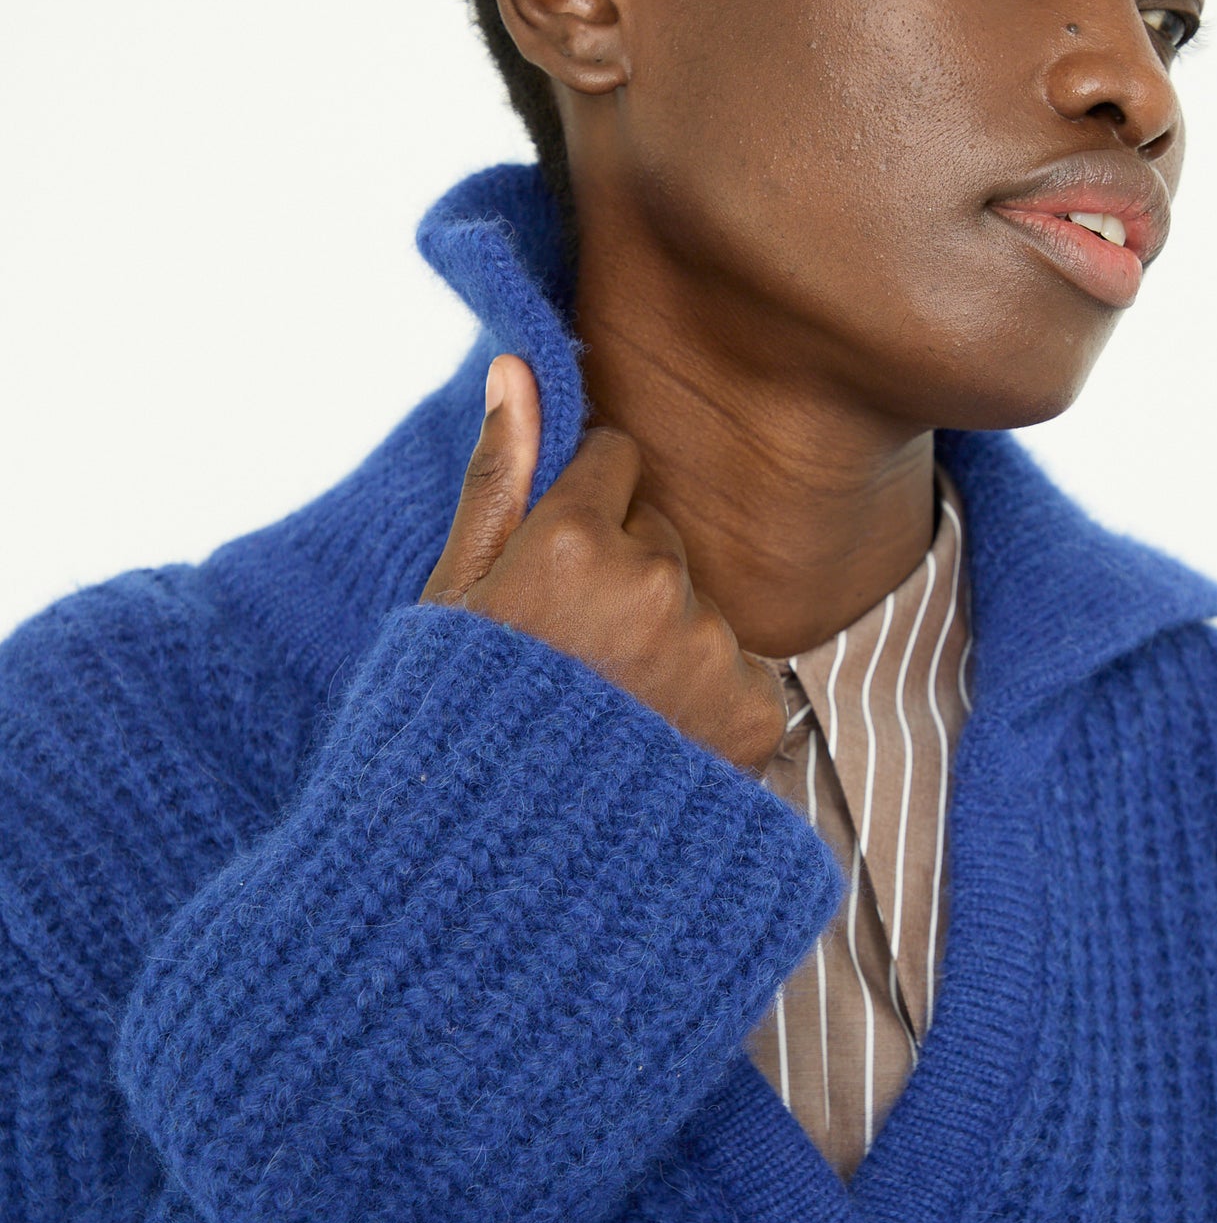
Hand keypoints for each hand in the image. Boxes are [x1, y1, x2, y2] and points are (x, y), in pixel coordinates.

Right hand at [420, 354, 788, 775]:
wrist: (501, 861)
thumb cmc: (459, 720)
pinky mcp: (754, 711)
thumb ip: (499, 473)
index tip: (555, 572)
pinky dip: (710, 701)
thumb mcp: (456, 593)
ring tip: (610, 708)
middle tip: (574, 657)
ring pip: (699, 603)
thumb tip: (520, 361)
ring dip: (668, 640)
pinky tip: (656, 741)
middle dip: (626, 577)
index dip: (583, 512)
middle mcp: (654, 582)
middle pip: (661, 533)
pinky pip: (741, 669)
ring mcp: (709, 647)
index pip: (617, 458)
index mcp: (573, 538)